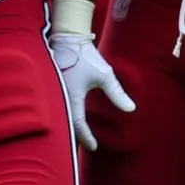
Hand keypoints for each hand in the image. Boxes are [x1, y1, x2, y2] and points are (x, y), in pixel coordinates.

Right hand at [51, 33, 133, 149]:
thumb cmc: (86, 56)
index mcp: (72, 96)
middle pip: (67, 123)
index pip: (79, 124)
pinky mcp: (52, 84)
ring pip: (61, 114)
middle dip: (76, 136)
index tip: (95, 147)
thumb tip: (131, 109)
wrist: (68, 37)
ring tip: (77, 136)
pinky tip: (69, 116)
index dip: (87, 137)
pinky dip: (64, 114)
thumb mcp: (104, 75)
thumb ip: (117, 93)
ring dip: (69, 126)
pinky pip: (58, 105)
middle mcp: (60, 96)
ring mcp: (54, 89)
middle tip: (85, 147)